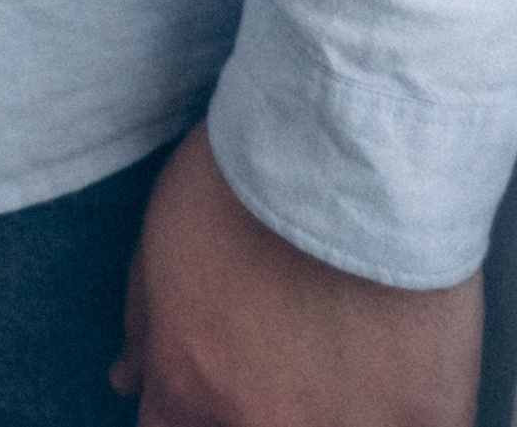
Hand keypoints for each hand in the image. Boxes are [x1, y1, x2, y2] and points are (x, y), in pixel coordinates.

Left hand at [115, 127, 480, 424]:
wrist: (344, 156)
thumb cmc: (243, 184)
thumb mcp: (160, 241)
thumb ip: (143, 324)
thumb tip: (127, 380)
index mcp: (191, 391)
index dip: (191, 407)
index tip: (214, 378)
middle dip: (256, 407)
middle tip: (282, 355)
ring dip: (330, 409)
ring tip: (341, 354)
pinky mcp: (427, 421)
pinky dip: (405, 411)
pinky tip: (400, 370)